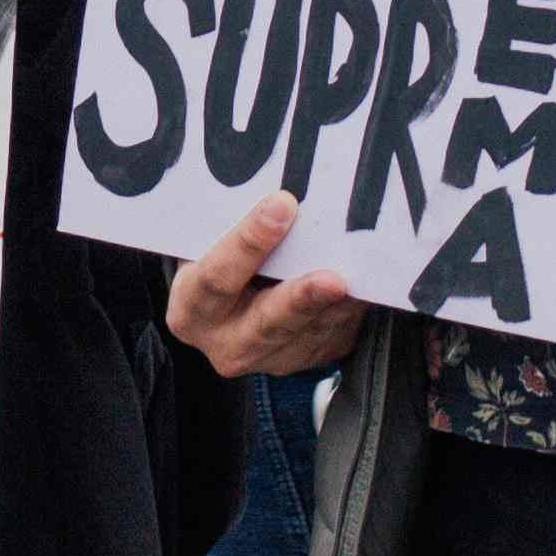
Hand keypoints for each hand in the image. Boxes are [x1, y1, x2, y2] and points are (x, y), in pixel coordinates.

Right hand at [165, 189, 364, 380]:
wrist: (231, 308)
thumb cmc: (219, 261)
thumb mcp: (209, 245)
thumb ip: (232, 227)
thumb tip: (280, 194)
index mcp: (191, 310)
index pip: (217, 277)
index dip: (248, 242)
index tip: (281, 205)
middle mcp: (227, 343)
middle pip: (268, 322)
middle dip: (302, 298)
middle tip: (332, 279)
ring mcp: (269, 359)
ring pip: (311, 330)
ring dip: (339, 303)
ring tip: (362, 273)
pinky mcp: (306, 360)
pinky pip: (335, 334)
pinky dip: (351, 307)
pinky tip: (364, 283)